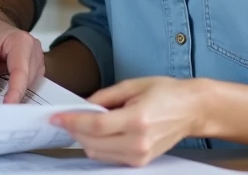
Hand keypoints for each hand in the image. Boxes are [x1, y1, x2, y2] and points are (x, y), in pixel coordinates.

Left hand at [0, 11, 44, 103]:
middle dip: (15, 94)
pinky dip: (19, 89)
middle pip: (28, 80)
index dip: (15, 91)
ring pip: (31, 83)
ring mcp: (36, 57)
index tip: (8, 106)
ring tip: (0, 97)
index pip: (20, 71)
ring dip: (17, 92)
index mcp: (20, 41)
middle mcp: (33, 48)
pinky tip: (7, 92)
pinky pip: (30, 82)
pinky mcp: (35, 65)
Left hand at [51, 77, 208, 166]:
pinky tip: (98, 133)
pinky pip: (109, 158)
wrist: (192, 110)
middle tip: (65, 118)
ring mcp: (140, 155)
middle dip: (74, 130)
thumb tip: (82, 105)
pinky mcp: (141, 162)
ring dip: (84, 140)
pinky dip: (98, 147)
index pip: (95, 125)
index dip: (72, 121)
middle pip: (92, 143)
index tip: (56, 117)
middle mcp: (138, 142)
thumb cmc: (166, 93)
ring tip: (82, 124)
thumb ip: (104, 96)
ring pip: (98, 154)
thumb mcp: (133, 85)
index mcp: (137, 119)